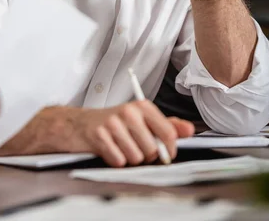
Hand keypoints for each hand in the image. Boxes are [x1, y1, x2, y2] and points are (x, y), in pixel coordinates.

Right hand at [66, 101, 193, 166]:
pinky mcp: (100, 136)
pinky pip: (119, 161)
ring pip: (136, 157)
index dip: (169, 149)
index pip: (169, 133)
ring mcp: (113, 123)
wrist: (79, 124)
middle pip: (153, 150)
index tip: (164, 152)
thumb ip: (167, 125)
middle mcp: (129, 112)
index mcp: (143, 107)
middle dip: (146, 156)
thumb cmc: (113, 123)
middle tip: (134, 147)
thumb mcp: (141, 120)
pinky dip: (115, 160)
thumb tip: (189, 130)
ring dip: (129, 158)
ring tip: (121, 147)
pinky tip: (110, 150)